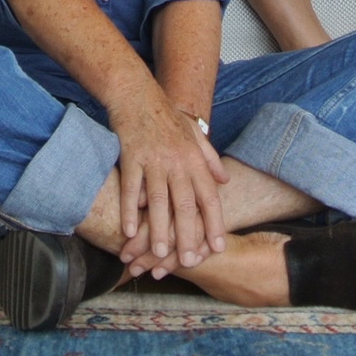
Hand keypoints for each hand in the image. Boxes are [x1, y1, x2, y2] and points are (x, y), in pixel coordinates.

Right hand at [106, 90, 228, 278]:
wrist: (137, 93)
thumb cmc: (166, 115)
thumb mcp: (195, 134)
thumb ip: (210, 159)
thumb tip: (226, 181)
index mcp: (195, 159)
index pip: (209, 197)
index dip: (214, 224)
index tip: (217, 247)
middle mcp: (177, 162)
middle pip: (185, 205)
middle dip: (188, 236)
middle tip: (188, 262)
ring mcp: (153, 160)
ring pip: (158, 201)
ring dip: (159, 230)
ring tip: (160, 254)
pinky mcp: (131, 157)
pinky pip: (130, 188)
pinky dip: (129, 211)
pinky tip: (130, 231)